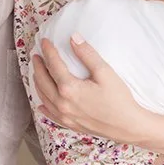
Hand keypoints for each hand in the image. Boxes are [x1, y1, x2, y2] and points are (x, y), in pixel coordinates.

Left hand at [31, 35, 148, 143]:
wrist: (127, 126)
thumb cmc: (119, 99)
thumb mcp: (105, 72)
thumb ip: (87, 54)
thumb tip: (73, 38)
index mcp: (69, 89)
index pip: (53, 65)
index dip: (48, 52)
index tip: (44, 41)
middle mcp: (62, 103)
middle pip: (43, 81)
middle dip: (38, 67)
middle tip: (36, 56)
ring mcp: (64, 116)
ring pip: (44, 97)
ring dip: (38, 83)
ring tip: (37, 73)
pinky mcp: (70, 125)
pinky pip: (50, 114)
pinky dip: (44, 105)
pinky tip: (41, 103)